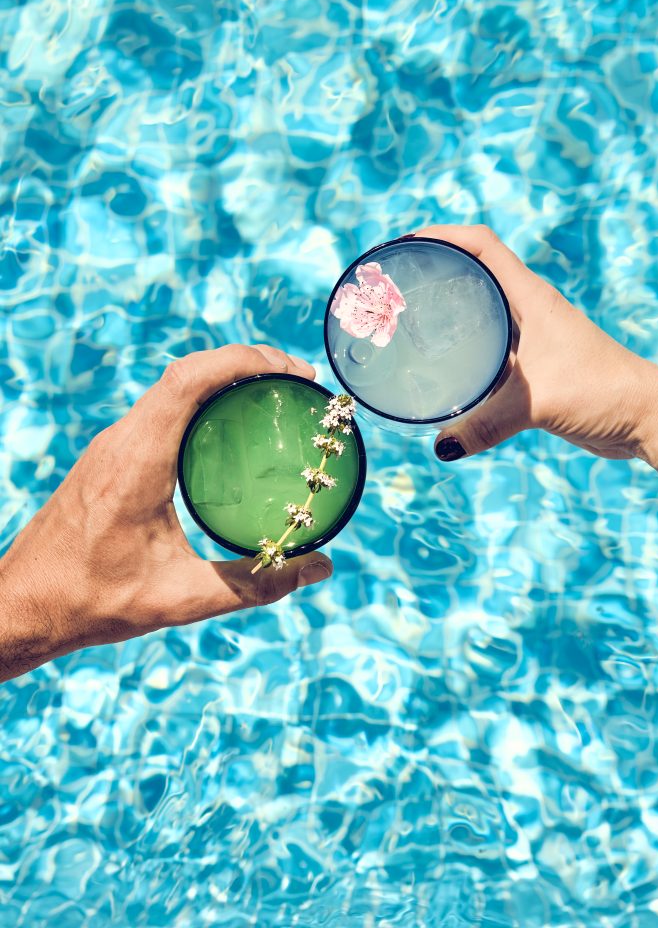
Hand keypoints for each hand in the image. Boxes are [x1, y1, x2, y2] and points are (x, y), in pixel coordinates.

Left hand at [0, 345, 332, 682]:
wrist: (23, 604)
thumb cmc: (93, 601)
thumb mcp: (182, 599)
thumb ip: (256, 584)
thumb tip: (319, 568)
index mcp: (137, 462)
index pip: (189, 380)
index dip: (243, 360)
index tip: (291, 370)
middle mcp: (121, 441)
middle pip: (185, 372)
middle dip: (244, 361)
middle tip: (296, 380)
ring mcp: (111, 445)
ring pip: (170, 386)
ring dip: (220, 376)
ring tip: (270, 395)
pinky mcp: (108, 456)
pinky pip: (160, 409)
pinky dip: (199, 400)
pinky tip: (227, 432)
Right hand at [408, 225, 657, 482]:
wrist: (642, 416)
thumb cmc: (601, 391)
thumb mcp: (537, 405)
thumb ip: (485, 426)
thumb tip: (440, 447)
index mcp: (530, 298)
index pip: (480, 245)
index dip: (442, 235)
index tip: (405, 244)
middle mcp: (528, 308)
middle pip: (474, 270)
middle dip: (434, 268)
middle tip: (393, 284)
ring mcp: (532, 334)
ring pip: (481, 307)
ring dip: (447, 306)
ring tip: (405, 318)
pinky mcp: (533, 362)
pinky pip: (489, 344)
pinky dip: (462, 346)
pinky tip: (441, 366)